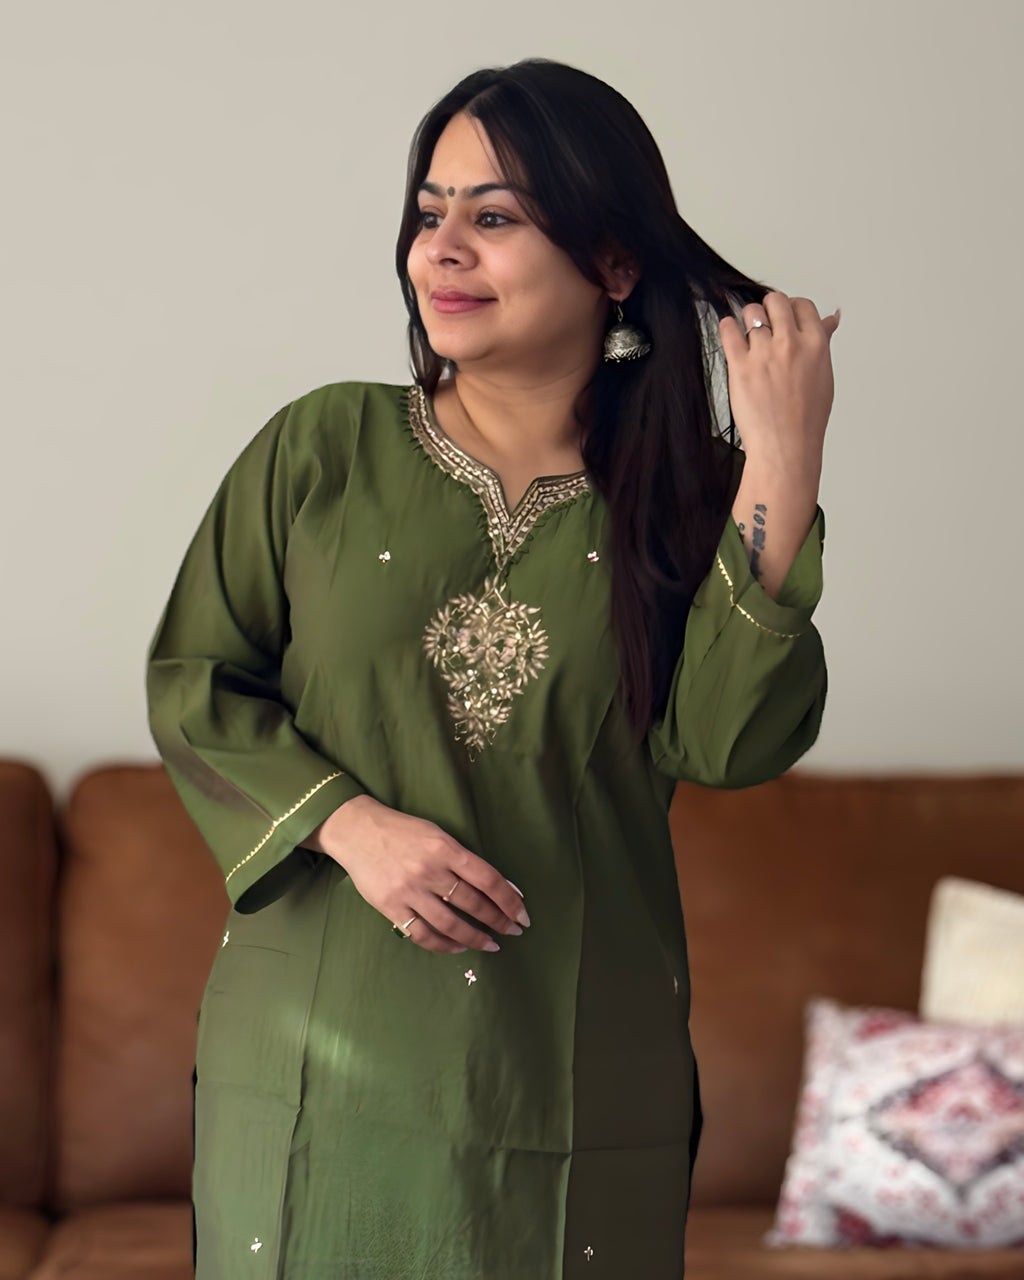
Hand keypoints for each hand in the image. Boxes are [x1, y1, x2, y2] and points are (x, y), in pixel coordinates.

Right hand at [308, 795, 530, 953]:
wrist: (357, 831)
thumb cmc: (403, 831)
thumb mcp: (437, 834)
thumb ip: (464, 860)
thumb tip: (501, 886)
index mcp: (445, 848)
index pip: (488, 879)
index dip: (509, 900)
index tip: (523, 914)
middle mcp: (429, 870)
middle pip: (473, 903)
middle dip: (499, 920)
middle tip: (513, 931)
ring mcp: (409, 891)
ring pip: (451, 924)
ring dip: (476, 938)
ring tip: (491, 944)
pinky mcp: (391, 907)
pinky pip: (422, 934)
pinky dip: (444, 945)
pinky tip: (458, 946)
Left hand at [719, 292, 839, 479]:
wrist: (786, 446)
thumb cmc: (806, 418)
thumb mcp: (823, 375)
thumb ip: (823, 341)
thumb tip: (831, 318)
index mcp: (816, 344)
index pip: (802, 305)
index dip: (792, 309)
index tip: (786, 319)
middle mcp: (791, 344)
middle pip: (776, 301)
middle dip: (769, 309)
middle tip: (765, 324)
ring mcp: (764, 353)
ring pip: (751, 313)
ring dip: (748, 320)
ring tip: (748, 337)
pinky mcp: (740, 366)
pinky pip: (728, 330)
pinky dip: (727, 327)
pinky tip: (730, 334)